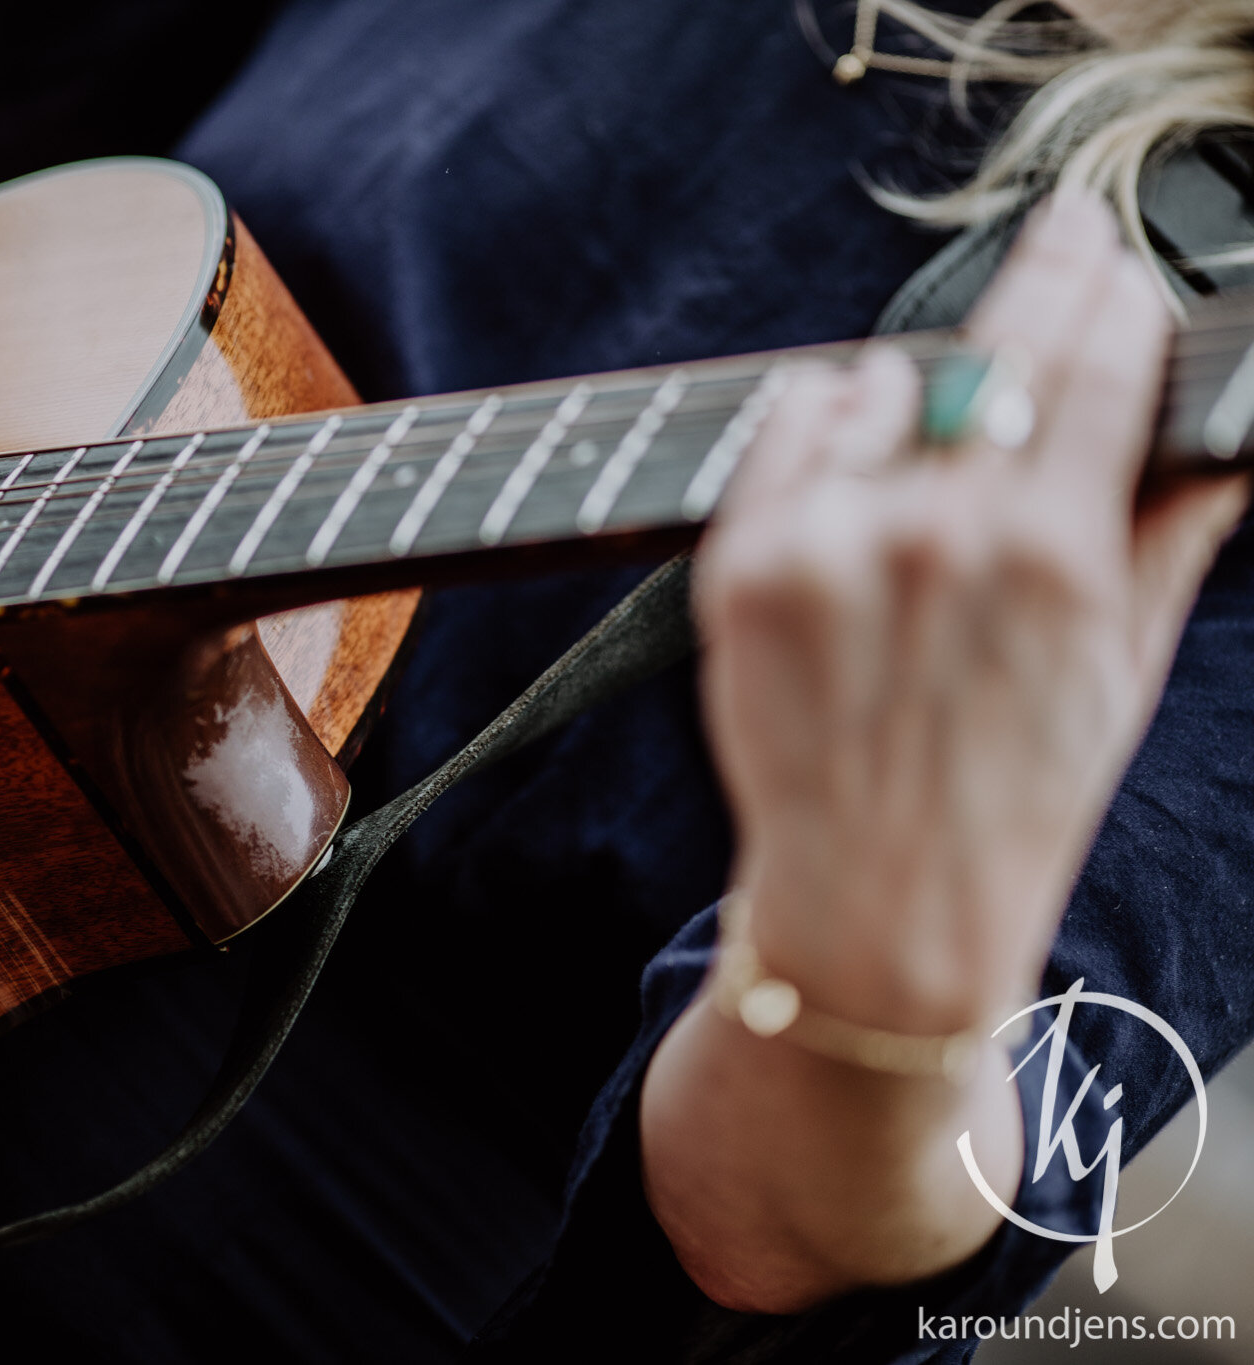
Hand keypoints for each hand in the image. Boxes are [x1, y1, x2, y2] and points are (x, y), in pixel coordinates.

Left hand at [696, 189, 1246, 1034]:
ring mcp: (832, 547)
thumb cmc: (1011, 795)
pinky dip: (822, 414)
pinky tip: (849, 431)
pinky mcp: (745, 568)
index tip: (1115, 254)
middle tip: (1065, 227)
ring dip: (920, 383)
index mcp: (1056, 556)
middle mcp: (941, 537)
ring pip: (886, 383)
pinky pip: (788, 426)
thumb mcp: (1123, 671)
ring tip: (933, 428)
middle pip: (1000, 348)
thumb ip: (1171, 533)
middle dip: (1045, 277)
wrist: (876, 903)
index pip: (1099, 362)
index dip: (1114, 291)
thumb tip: (1222, 434)